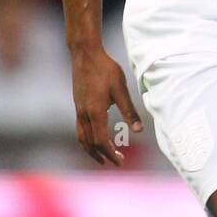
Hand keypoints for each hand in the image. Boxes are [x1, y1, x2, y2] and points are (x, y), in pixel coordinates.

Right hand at [70, 45, 142, 165]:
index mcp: (95, 112)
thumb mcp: (121, 89)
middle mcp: (84, 114)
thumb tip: (139, 130)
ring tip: (102, 157)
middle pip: (90, 143)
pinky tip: (95, 137)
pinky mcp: (77, 105)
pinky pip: (79, 129)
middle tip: (116, 162)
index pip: (101, 141)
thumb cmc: (105, 69)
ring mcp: (78, 110)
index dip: (111, 154)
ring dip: (91, 150)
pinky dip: (87, 139)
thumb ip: (129, 111)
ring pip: (81, 137)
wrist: (85, 54)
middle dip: (102, 155)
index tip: (120, 162)